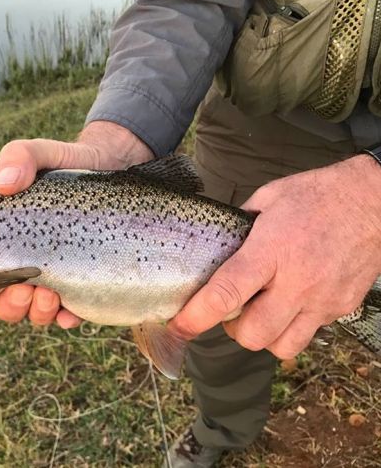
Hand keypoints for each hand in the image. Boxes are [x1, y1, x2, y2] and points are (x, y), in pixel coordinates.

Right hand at [0, 121, 153, 328]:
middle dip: (6, 305)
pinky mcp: (81, 283)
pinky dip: (65, 317)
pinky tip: (71, 311)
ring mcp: (49, 275)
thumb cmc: (65, 163)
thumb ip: (20, 157)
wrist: (111, 166)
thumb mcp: (41, 154)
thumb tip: (3, 184)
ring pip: (30, 311)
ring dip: (35, 311)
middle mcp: (18, 262)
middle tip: (22, 289)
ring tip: (49, 294)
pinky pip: (68, 313)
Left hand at [168, 155, 380, 358]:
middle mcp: (297, 282)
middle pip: (252, 334)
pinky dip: (291, 327)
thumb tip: (216, 243)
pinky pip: (308, 335)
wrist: (374, 201)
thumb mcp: (268, 199)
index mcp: (271, 250)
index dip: (197, 316)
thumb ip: (239, 226)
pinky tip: (289, 303)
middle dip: (232, 329)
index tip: (180, 326)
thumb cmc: (317, 195)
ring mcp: (322, 300)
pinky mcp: (340, 308)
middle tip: (231, 309)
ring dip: (263, 335)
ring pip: (281, 346)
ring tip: (261, 311)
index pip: (226, 293)